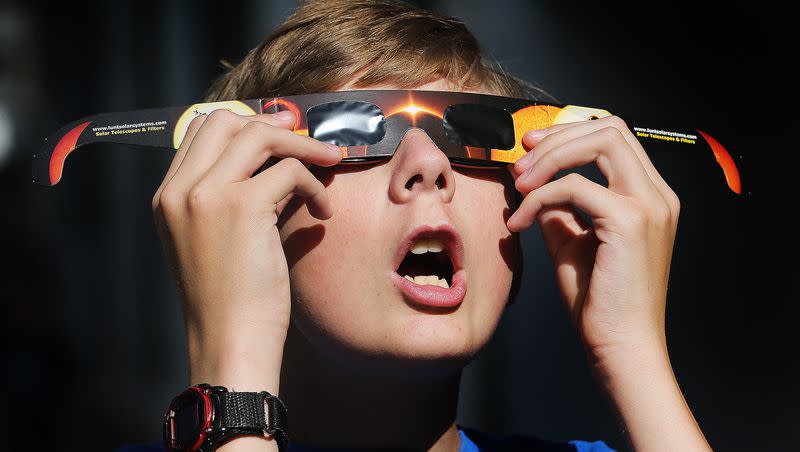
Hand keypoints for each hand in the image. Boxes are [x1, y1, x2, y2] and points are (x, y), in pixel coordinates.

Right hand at [151, 109, 341, 388]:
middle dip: (271, 124)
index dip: (244, 124)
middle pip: (225, 120)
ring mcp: (206, 195)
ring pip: (258, 135)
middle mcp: (179, 190)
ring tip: (329, 162)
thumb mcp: (219, 240)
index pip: (200, 131)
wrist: (230, 342)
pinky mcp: (241, 207)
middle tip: (306, 138)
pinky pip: (289, 170)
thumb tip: (277, 162)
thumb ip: (234, 197)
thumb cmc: (232, 300)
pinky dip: (314, 185)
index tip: (280, 132)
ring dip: (302, 145)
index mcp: (168, 197)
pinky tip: (322, 211)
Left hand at [507, 115, 680, 358]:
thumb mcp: (573, 243)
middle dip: (558, 137)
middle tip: (522, 162)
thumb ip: (559, 209)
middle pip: (610, 128)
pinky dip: (539, 197)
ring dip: (551, 157)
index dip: (569, 135)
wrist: (621, 347)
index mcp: (650, 198)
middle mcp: (657, 195)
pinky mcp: (630, 221)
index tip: (532, 149)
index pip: (615, 138)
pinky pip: (574, 186)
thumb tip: (533, 183)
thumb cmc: (600, 304)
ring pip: (601, 141)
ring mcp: (649, 205)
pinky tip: (521, 222)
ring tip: (520, 184)